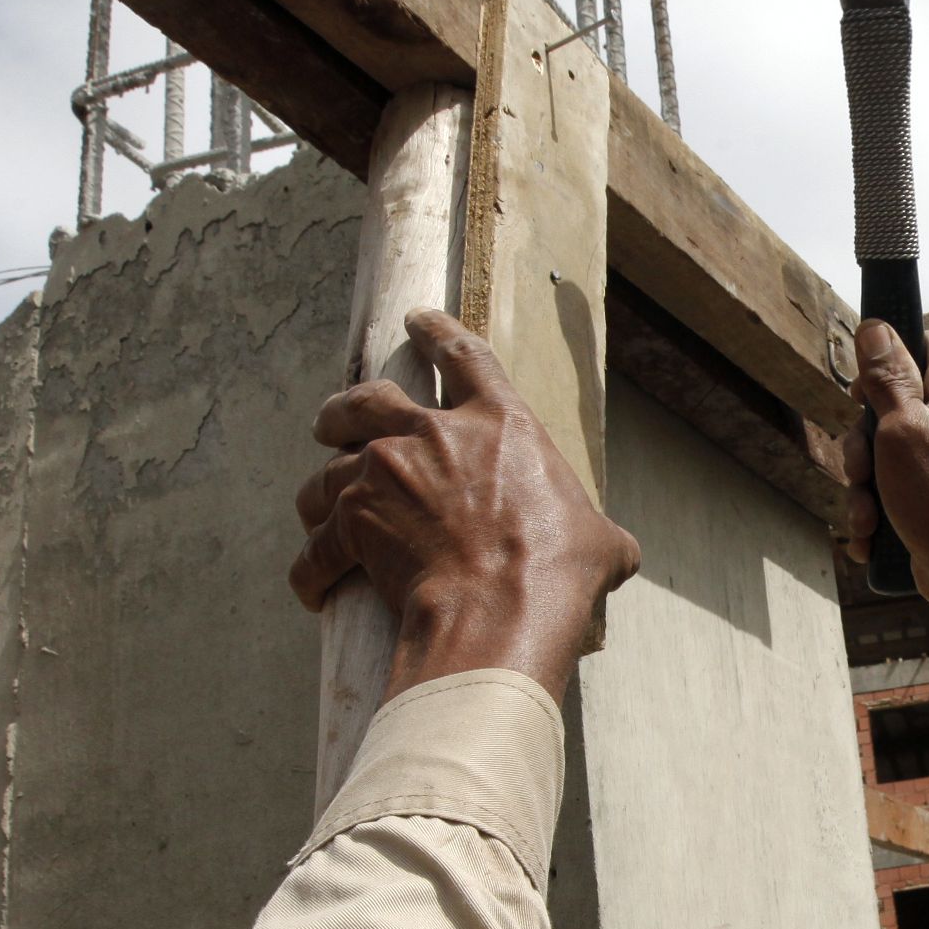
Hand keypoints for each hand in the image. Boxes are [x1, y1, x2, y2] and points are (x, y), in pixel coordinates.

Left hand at [291, 308, 640, 699]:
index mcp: (499, 423)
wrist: (499, 607)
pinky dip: (311, 566)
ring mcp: (384, 470)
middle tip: (329, 421)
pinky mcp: (351, 517)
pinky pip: (317, 543)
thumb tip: (616, 552)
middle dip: (343, 408)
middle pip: (368, 398)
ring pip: (327, 469)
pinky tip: (312, 586)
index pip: (463, 355)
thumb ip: (598, 532)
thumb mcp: (600, 542)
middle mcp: (432, 433)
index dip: (436, 332)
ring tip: (317, 512)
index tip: (416, 320)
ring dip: (320, 491)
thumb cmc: (557, 572)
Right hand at [839, 321, 928, 613]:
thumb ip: (887, 378)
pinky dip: (877, 504)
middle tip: (862, 467)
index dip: (886, 358)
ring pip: (885, 447)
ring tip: (867, 513)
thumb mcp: (901, 430)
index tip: (863, 391)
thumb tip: (876, 326)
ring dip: (864, 481)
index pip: (923, 342)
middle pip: (892, 400)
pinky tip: (871, 532)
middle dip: (862, 439)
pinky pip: (894, 480)